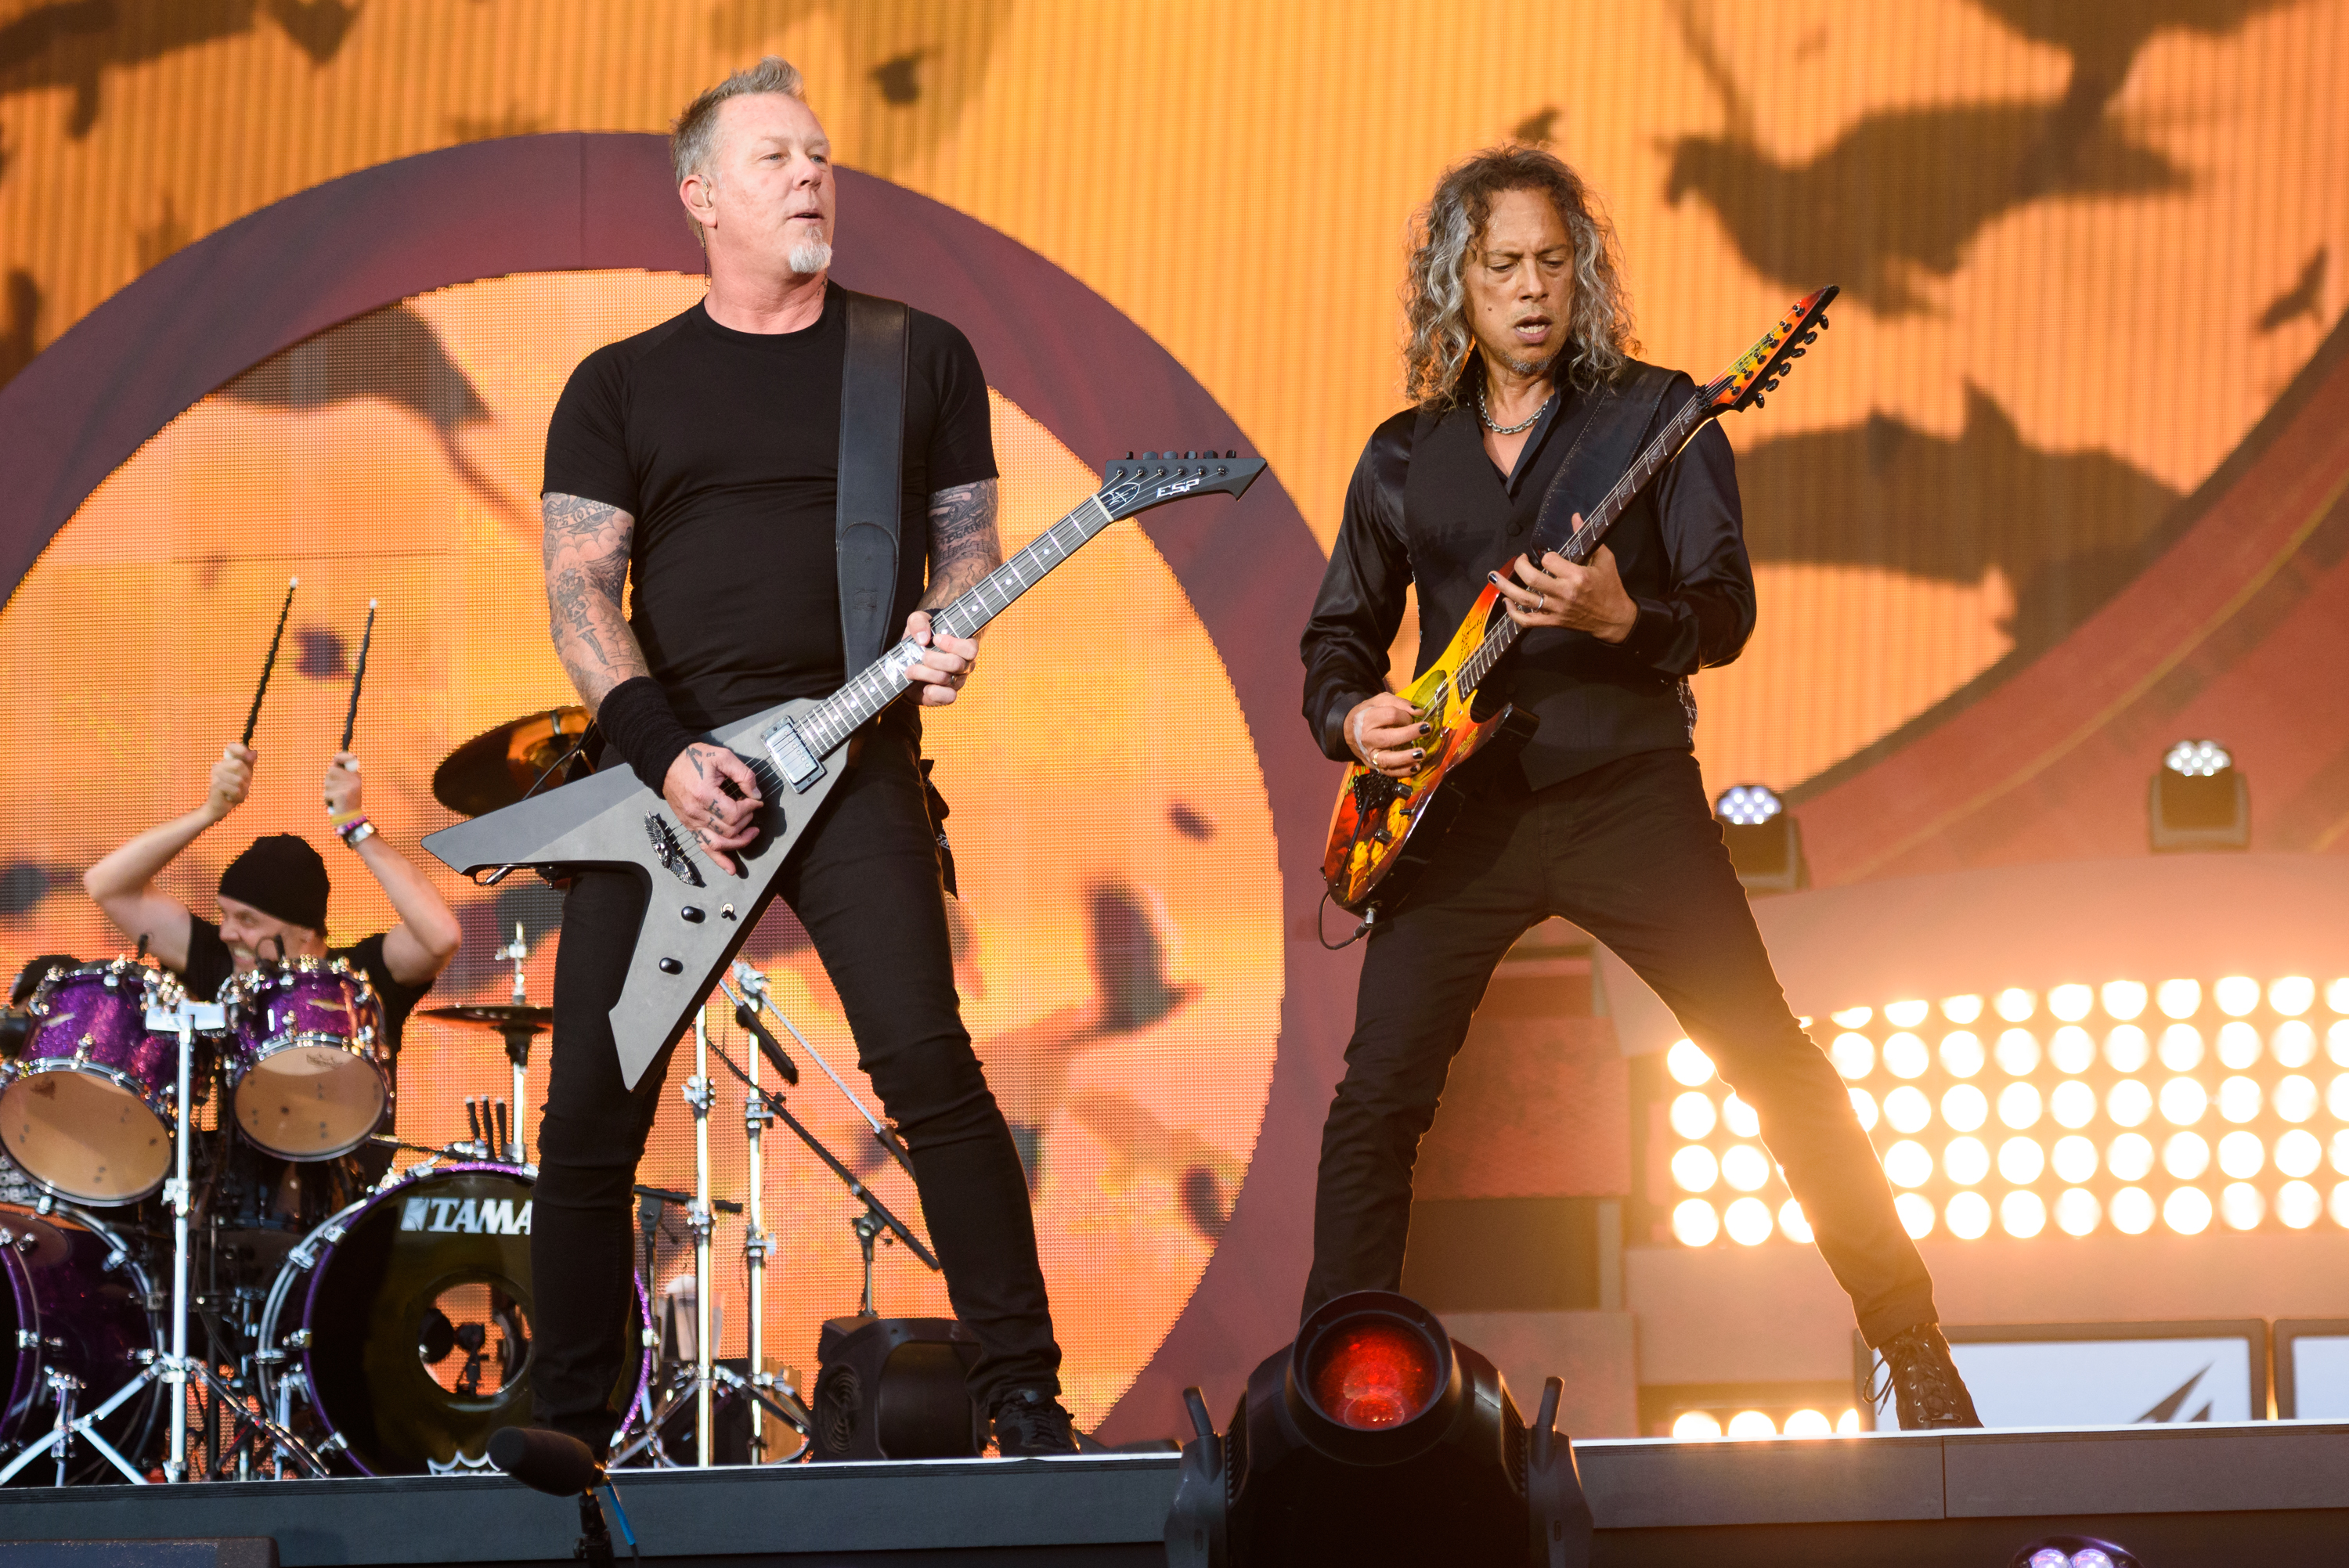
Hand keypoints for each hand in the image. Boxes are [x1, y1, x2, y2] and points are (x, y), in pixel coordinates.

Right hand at [204, 743, 254, 822]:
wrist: (221, 806)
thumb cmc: (233, 790)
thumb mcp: (244, 776)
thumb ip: (249, 764)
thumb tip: (254, 752)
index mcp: (226, 761)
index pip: (231, 747)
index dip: (240, 750)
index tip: (250, 758)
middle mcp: (219, 766)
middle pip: (238, 764)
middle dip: (245, 776)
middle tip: (242, 784)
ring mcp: (215, 775)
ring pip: (238, 779)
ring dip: (242, 789)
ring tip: (236, 792)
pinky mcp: (215, 786)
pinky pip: (235, 789)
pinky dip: (237, 795)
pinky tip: (231, 797)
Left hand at [324, 752, 363, 817]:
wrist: (352, 820)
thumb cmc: (345, 803)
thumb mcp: (346, 787)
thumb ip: (340, 776)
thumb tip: (333, 765)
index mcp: (357, 776)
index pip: (347, 759)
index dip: (341, 757)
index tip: (337, 759)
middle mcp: (355, 779)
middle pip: (331, 770)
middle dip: (329, 781)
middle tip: (336, 791)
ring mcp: (349, 787)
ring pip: (327, 782)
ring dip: (327, 791)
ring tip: (336, 799)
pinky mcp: (342, 795)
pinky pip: (326, 793)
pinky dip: (327, 800)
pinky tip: (335, 805)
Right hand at [664, 742, 763, 873]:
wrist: (667, 763)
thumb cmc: (693, 758)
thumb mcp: (722, 757)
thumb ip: (743, 774)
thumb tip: (756, 794)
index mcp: (704, 795)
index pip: (734, 814)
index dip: (750, 808)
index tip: (755, 800)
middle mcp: (696, 813)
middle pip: (729, 830)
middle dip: (746, 822)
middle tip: (751, 810)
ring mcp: (692, 822)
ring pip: (719, 844)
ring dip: (739, 843)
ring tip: (752, 834)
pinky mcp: (690, 826)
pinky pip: (705, 847)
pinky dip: (719, 860)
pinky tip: (731, 869)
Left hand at [901, 610, 978, 707]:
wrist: (908, 662)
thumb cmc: (919, 640)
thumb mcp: (916, 623)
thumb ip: (919, 622)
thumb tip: (923, 638)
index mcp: (963, 647)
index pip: (970, 648)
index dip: (954, 645)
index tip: (936, 639)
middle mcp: (964, 665)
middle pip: (957, 664)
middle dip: (934, 659)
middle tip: (921, 656)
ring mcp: (957, 681)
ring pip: (947, 679)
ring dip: (925, 673)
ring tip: (910, 669)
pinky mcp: (947, 695)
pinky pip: (949, 698)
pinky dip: (935, 693)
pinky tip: (925, 687)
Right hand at [1344, 692, 1428, 779]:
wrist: (1349, 731)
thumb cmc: (1368, 714)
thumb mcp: (1380, 701)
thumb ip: (1399, 703)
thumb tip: (1419, 713)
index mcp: (1368, 718)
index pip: (1390, 716)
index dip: (1405, 716)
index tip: (1413, 717)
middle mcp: (1367, 737)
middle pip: (1388, 737)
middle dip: (1409, 734)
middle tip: (1427, 730)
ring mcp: (1370, 754)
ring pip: (1386, 759)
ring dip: (1405, 758)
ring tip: (1422, 754)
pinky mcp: (1374, 765)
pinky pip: (1388, 772)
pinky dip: (1402, 771)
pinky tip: (1416, 767)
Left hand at [1489, 530, 1636, 642]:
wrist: (1614, 618)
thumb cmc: (1610, 586)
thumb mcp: (1604, 559)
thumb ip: (1586, 538)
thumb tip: (1575, 517)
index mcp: (1578, 576)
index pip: (1550, 561)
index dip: (1546, 556)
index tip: (1548, 556)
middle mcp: (1564, 594)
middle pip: (1532, 579)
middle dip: (1520, 566)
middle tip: (1519, 559)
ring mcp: (1556, 610)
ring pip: (1524, 600)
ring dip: (1505, 588)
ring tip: (1493, 577)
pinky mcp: (1553, 622)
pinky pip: (1527, 621)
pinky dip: (1513, 613)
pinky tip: (1506, 602)